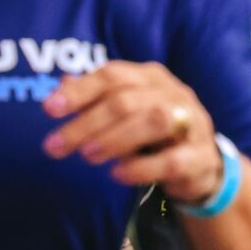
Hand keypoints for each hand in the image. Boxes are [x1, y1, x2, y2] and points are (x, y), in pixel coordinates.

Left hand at [41, 60, 224, 196]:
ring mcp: (192, 123)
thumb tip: (59, 87)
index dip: (80, 90)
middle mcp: (173, 93)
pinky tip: (118, 174)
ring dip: (114, 139)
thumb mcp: (127, 111)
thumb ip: (96, 98)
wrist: (202, 164)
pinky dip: (141, 167)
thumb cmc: (155, 133)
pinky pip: (172, 160)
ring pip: (153, 121)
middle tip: (55, 147)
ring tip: (87, 157)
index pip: (113, 75)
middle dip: (86, 123)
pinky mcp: (200, 156)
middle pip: (126, 100)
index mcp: (152, 77)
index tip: (48, 110)